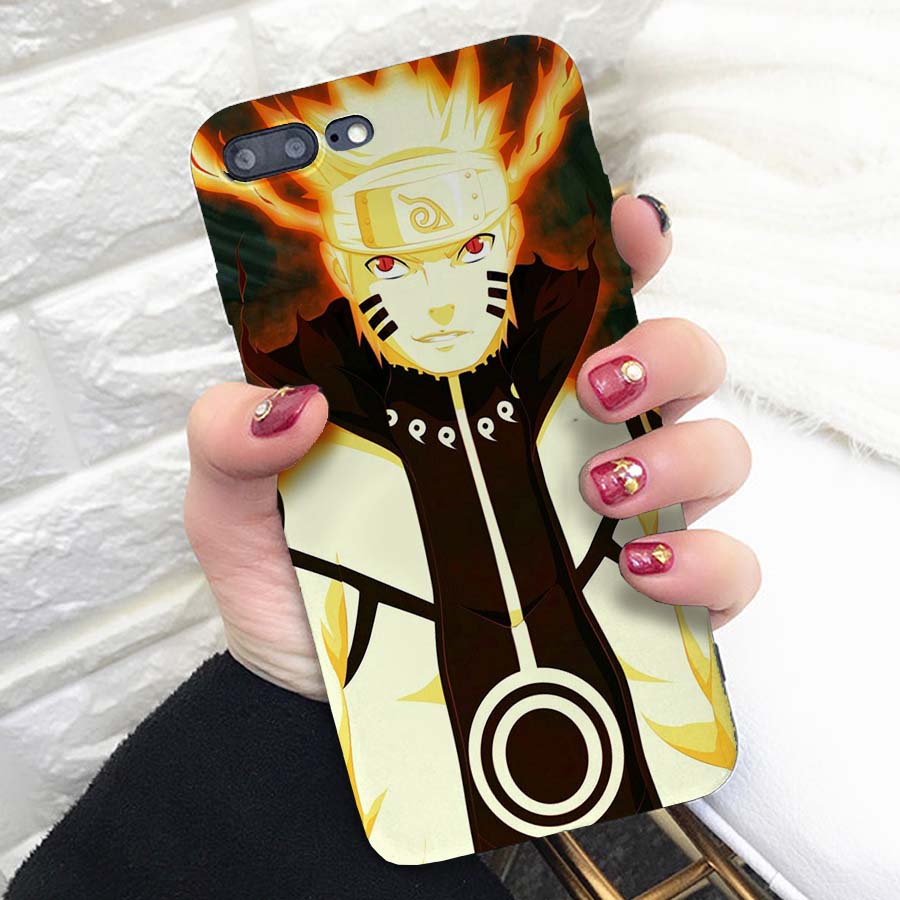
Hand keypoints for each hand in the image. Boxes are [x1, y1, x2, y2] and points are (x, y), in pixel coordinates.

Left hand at [183, 194, 760, 698]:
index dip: (618, 244)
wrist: (324, 709)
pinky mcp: (643, 604)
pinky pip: (724, 569)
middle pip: (676, 357)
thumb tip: (295, 403)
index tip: (624, 223)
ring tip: (598, 487)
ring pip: (716, 449)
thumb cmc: (298, 587)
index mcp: (490, 393)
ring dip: (684, 453)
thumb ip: (233, 437)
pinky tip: (643, 569)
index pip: (578, 295)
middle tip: (596, 382)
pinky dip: (708, 562)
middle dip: (664, 349)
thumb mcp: (236, 500)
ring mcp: (614, 521)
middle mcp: (565, 442)